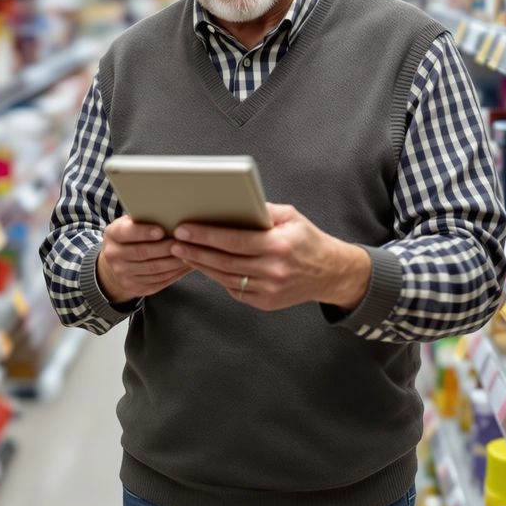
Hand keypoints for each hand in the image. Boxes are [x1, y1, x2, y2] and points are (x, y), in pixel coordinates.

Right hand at [97, 216, 192, 304]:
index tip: (161, 230)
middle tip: (184, 241)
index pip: (127, 233)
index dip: (144, 232)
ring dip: (174, 262)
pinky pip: (158, 281)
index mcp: (112, 234)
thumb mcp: (130, 222)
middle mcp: (114, 255)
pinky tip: (186, 265)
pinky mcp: (134, 288)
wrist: (117, 262)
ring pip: (153, 269)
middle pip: (142, 253)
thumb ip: (144, 216)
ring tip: (190, 253)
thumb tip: (170, 208)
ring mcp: (122, 274)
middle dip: (165, 248)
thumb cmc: (131, 234)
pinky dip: (174, 273)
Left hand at [170, 203, 371, 310]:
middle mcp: (273, 270)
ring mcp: (269, 289)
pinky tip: (205, 266)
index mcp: (278, 244)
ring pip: (225, 277)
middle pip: (224, 261)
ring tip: (184, 253)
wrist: (329, 273)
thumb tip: (232, 203)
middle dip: (196, 251)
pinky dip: (218, 277)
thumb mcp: (290, 216)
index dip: (206, 235)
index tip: (185, 229)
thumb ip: (263, 210)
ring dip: (202, 265)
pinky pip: (235, 289)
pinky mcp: (266, 302)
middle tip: (175, 242)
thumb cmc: (307, 239)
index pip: (234, 240)